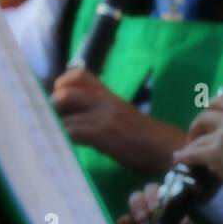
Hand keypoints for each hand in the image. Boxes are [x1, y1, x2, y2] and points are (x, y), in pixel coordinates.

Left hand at [52, 68, 184, 173]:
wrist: (168, 149)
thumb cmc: (149, 137)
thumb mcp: (125, 115)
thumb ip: (102, 111)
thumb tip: (77, 117)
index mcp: (109, 95)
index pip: (78, 74)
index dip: (62, 84)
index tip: (63, 99)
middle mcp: (104, 101)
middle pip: (63, 92)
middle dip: (54, 108)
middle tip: (59, 122)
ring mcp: (103, 116)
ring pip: (64, 115)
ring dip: (58, 128)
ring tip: (64, 138)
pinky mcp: (102, 133)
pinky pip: (72, 132)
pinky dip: (65, 140)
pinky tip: (72, 147)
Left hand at [174, 96, 222, 200]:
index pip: (222, 99)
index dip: (210, 107)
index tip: (206, 116)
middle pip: (204, 116)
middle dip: (196, 127)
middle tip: (194, 137)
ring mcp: (222, 136)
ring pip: (198, 139)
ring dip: (191, 146)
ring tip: (189, 152)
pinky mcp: (213, 153)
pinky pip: (192, 153)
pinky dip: (183, 156)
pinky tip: (179, 158)